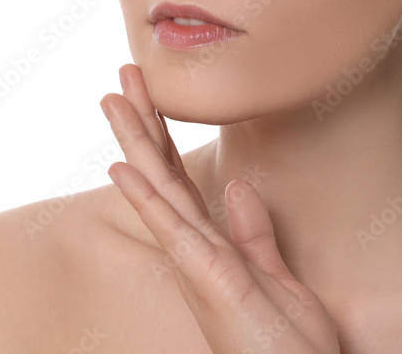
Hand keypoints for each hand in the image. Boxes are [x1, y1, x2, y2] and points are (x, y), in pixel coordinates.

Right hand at [100, 64, 340, 353]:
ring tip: (112, 98)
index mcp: (211, 246)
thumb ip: (254, 234)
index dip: (161, 136)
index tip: (147, 96)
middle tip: (123, 75)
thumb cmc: (289, 348)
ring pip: (158, 189)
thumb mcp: (278, 279)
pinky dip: (146, 196)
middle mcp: (195, 250)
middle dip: (142, 123)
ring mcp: (196, 263)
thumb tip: (239, 185)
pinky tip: (121, 167)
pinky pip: (172, 228)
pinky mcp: (208, 277)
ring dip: (135, 142)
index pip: (179, 180)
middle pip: (161, 174)